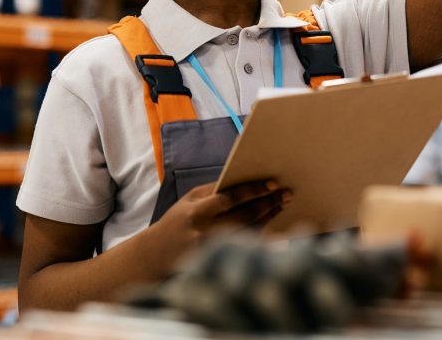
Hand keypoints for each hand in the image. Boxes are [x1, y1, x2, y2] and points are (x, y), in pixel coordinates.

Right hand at [156, 180, 291, 254]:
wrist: (155, 256)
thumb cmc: (177, 222)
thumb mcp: (189, 200)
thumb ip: (214, 191)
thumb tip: (245, 181)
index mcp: (198, 213)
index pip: (231, 198)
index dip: (254, 191)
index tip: (273, 184)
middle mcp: (206, 232)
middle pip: (245, 216)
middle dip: (269, 203)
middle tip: (286, 194)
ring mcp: (214, 250)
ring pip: (250, 231)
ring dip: (269, 216)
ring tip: (281, 204)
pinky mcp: (219, 261)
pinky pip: (246, 246)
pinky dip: (262, 233)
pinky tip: (273, 224)